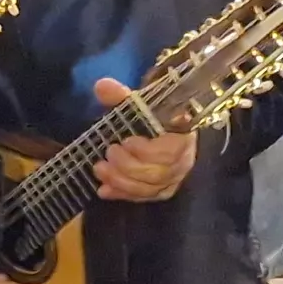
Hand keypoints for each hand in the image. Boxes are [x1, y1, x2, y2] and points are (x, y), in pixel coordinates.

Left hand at [91, 76, 199, 201]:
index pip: (171, 150)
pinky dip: (122, 194)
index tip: (127, 141)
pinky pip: (143, 197)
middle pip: (157, 173)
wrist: (165, 130)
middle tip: (109, 152)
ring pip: (149, 187)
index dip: (148, 151)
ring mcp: (173, 179)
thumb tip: (101, 86)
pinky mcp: (162, 191)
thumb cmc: (154, 117)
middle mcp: (182, 161)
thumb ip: (122, 96)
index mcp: (182, 136)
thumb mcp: (140, 104)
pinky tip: (104, 190)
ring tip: (100, 169)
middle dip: (128, 166)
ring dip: (121, 181)